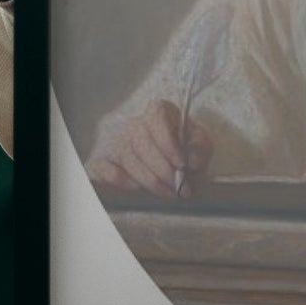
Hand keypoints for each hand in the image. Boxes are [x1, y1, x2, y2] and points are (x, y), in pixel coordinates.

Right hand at [89, 100, 206, 198]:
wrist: (178, 160)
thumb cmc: (187, 147)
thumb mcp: (202, 143)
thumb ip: (200, 148)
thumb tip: (192, 161)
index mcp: (158, 111)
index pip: (157, 120)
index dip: (168, 143)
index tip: (182, 164)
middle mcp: (136, 124)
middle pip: (142, 143)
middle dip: (162, 170)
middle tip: (179, 187)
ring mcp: (120, 142)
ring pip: (128, 159)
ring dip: (149, 180)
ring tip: (169, 193)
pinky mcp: (109, 160)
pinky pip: (104, 167)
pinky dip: (118, 179)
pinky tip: (137, 188)